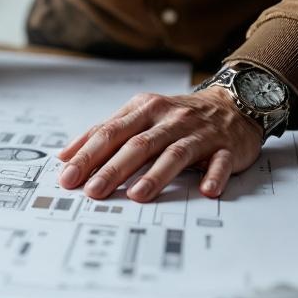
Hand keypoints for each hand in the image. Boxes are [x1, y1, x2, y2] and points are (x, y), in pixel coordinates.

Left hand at [56, 88, 263, 201]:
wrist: (233, 103)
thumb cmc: (177, 116)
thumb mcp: (138, 115)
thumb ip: (104, 132)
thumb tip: (65, 156)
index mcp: (144, 109)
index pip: (110, 132)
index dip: (87, 155)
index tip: (68, 177)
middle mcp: (169, 119)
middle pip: (138, 144)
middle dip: (113, 169)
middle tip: (93, 191)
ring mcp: (198, 133)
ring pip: (174, 154)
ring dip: (156, 175)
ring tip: (137, 195)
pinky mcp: (226, 147)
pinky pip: (220, 162)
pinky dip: (213, 175)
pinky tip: (206, 190)